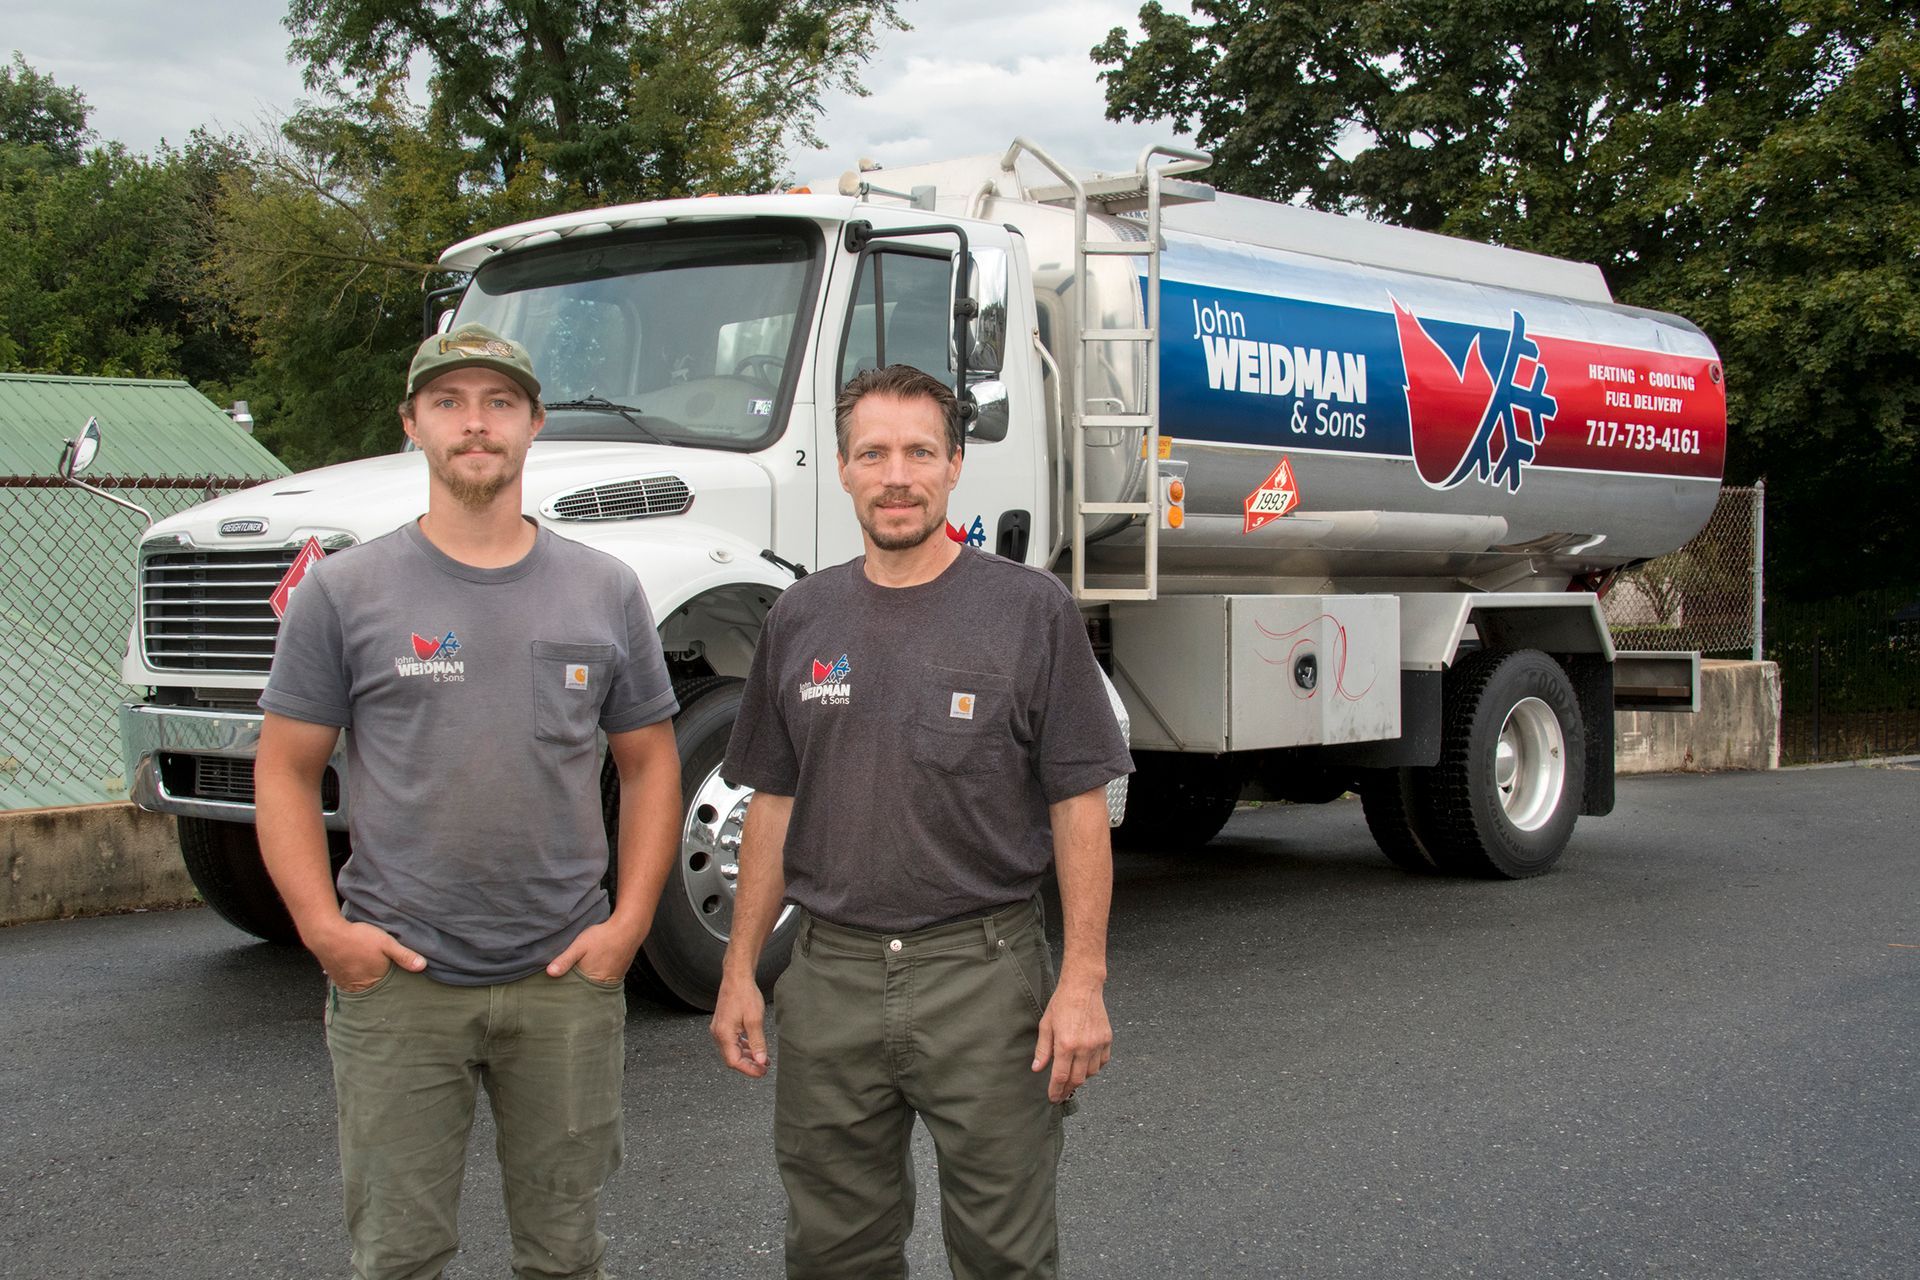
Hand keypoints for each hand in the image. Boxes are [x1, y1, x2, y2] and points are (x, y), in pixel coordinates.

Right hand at [312, 919, 424, 991]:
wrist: (326, 934)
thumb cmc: (357, 938)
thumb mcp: (386, 943)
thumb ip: (404, 955)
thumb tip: (423, 966)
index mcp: (375, 980)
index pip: (390, 986)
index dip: (396, 981)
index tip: (399, 977)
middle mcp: (360, 987)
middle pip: (376, 988)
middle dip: (382, 983)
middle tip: (384, 974)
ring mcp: (346, 984)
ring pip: (362, 986)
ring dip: (367, 980)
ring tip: (371, 971)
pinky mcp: (336, 978)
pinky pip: (350, 982)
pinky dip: (355, 977)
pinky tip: (357, 968)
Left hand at [547, 919, 644, 984]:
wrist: (628, 929)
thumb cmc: (603, 937)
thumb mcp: (579, 946)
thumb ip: (565, 960)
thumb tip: (549, 973)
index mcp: (591, 980)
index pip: (574, 992)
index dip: (566, 991)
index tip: (557, 989)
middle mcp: (602, 984)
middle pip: (584, 992)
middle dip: (575, 989)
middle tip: (567, 982)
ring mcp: (612, 980)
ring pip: (594, 987)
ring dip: (586, 984)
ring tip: (579, 977)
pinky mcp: (617, 975)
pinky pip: (603, 982)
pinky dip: (596, 979)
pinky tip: (592, 971)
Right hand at [709, 972, 769, 1077]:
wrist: (737, 977)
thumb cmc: (744, 995)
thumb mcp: (755, 1020)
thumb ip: (757, 1043)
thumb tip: (760, 1061)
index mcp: (724, 1034)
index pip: (734, 1061)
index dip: (749, 1070)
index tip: (762, 1072)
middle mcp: (718, 1033)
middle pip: (732, 1058)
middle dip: (748, 1065)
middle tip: (764, 1068)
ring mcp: (719, 1029)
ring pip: (732, 1050)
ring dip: (747, 1056)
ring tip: (762, 1060)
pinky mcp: (723, 1024)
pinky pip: (732, 1041)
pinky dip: (743, 1047)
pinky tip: (754, 1047)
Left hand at [1032, 977, 1111, 1102]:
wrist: (1083, 987)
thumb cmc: (1062, 1003)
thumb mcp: (1046, 1025)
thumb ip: (1043, 1049)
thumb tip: (1037, 1068)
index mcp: (1066, 1044)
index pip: (1060, 1077)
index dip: (1055, 1090)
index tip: (1052, 1098)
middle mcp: (1084, 1047)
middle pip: (1077, 1079)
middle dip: (1067, 1089)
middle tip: (1061, 1093)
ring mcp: (1098, 1044)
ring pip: (1091, 1073)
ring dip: (1081, 1078)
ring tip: (1072, 1076)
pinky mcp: (1107, 1039)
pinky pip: (1103, 1062)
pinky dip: (1095, 1067)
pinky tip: (1086, 1065)